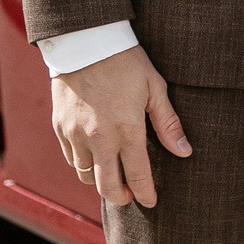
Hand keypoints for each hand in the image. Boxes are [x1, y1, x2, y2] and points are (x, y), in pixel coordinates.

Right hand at [52, 45, 190, 207]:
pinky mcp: (59, 127)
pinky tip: (93, 157)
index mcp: (126, 129)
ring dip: (99, 180)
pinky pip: (70, 157)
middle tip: (130, 196)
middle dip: (120, 197)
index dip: (145, 193)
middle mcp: (98, 137)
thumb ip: (168, 123)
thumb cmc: (125, 61)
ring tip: (112, 175)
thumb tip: (185, 151)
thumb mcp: (154, 87)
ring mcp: (74, 133)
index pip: (137, 174)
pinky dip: (82, 163)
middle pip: (106, 186)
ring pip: (84, 174)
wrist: (84, 41)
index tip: (151, 202)